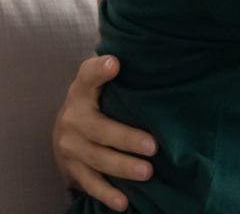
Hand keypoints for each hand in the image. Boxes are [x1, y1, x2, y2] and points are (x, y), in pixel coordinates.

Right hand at [52, 56, 155, 211]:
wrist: (66, 128)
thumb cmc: (98, 100)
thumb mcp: (103, 82)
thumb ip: (119, 72)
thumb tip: (147, 59)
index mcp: (82, 91)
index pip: (88, 76)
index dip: (99, 70)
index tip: (115, 64)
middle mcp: (72, 118)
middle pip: (99, 129)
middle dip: (126, 139)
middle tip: (154, 147)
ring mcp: (70, 146)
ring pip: (97, 159)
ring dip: (122, 167)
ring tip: (148, 173)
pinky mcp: (72, 169)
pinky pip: (90, 183)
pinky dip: (107, 193)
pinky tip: (124, 202)